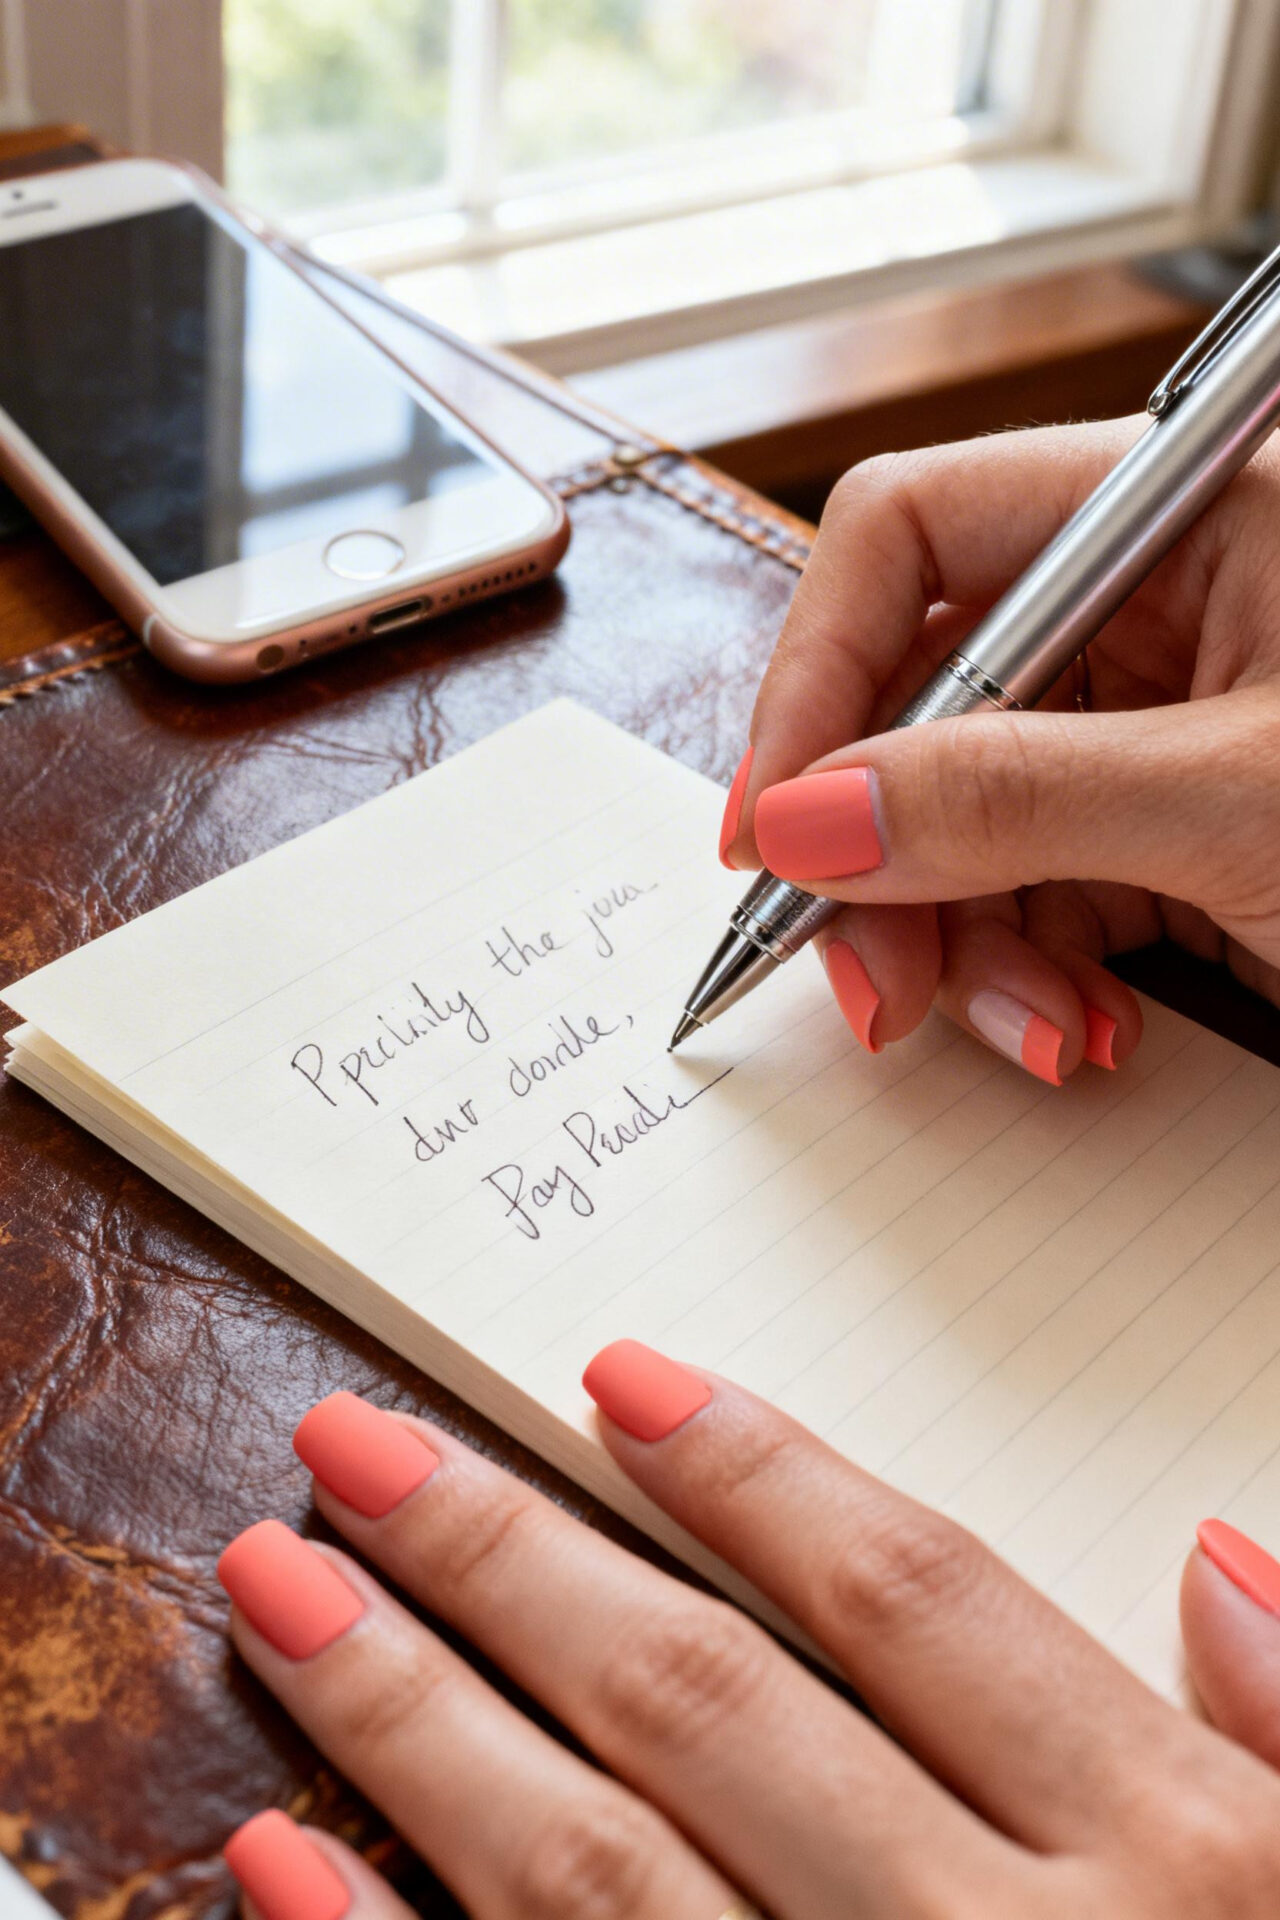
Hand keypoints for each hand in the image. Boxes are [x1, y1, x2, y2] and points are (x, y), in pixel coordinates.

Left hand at [219, 1348, 1279, 1917]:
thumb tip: (1215, 1549)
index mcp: (1165, 1869)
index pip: (915, 1603)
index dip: (759, 1472)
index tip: (613, 1375)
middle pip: (708, 1704)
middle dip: (512, 1555)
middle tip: (355, 1448)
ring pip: (590, 1875)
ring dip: (411, 1717)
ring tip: (281, 1586)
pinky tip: (275, 1858)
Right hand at [719, 418, 1279, 1081]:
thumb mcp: (1244, 805)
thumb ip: (1011, 800)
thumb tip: (810, 821)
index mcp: (1186, 513)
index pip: (915, 539)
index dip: (815, 677)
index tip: (771, 830)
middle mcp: (1155, 603)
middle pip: (917, 699)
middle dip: (881, 854)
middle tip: (865, 982)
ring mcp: (1152, 725)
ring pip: (956, 818)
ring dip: (958, 942)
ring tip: (1031, 1033)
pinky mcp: (1161, 831)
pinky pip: (1025, 890)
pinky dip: (1024, 973)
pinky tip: (1080, 1029)